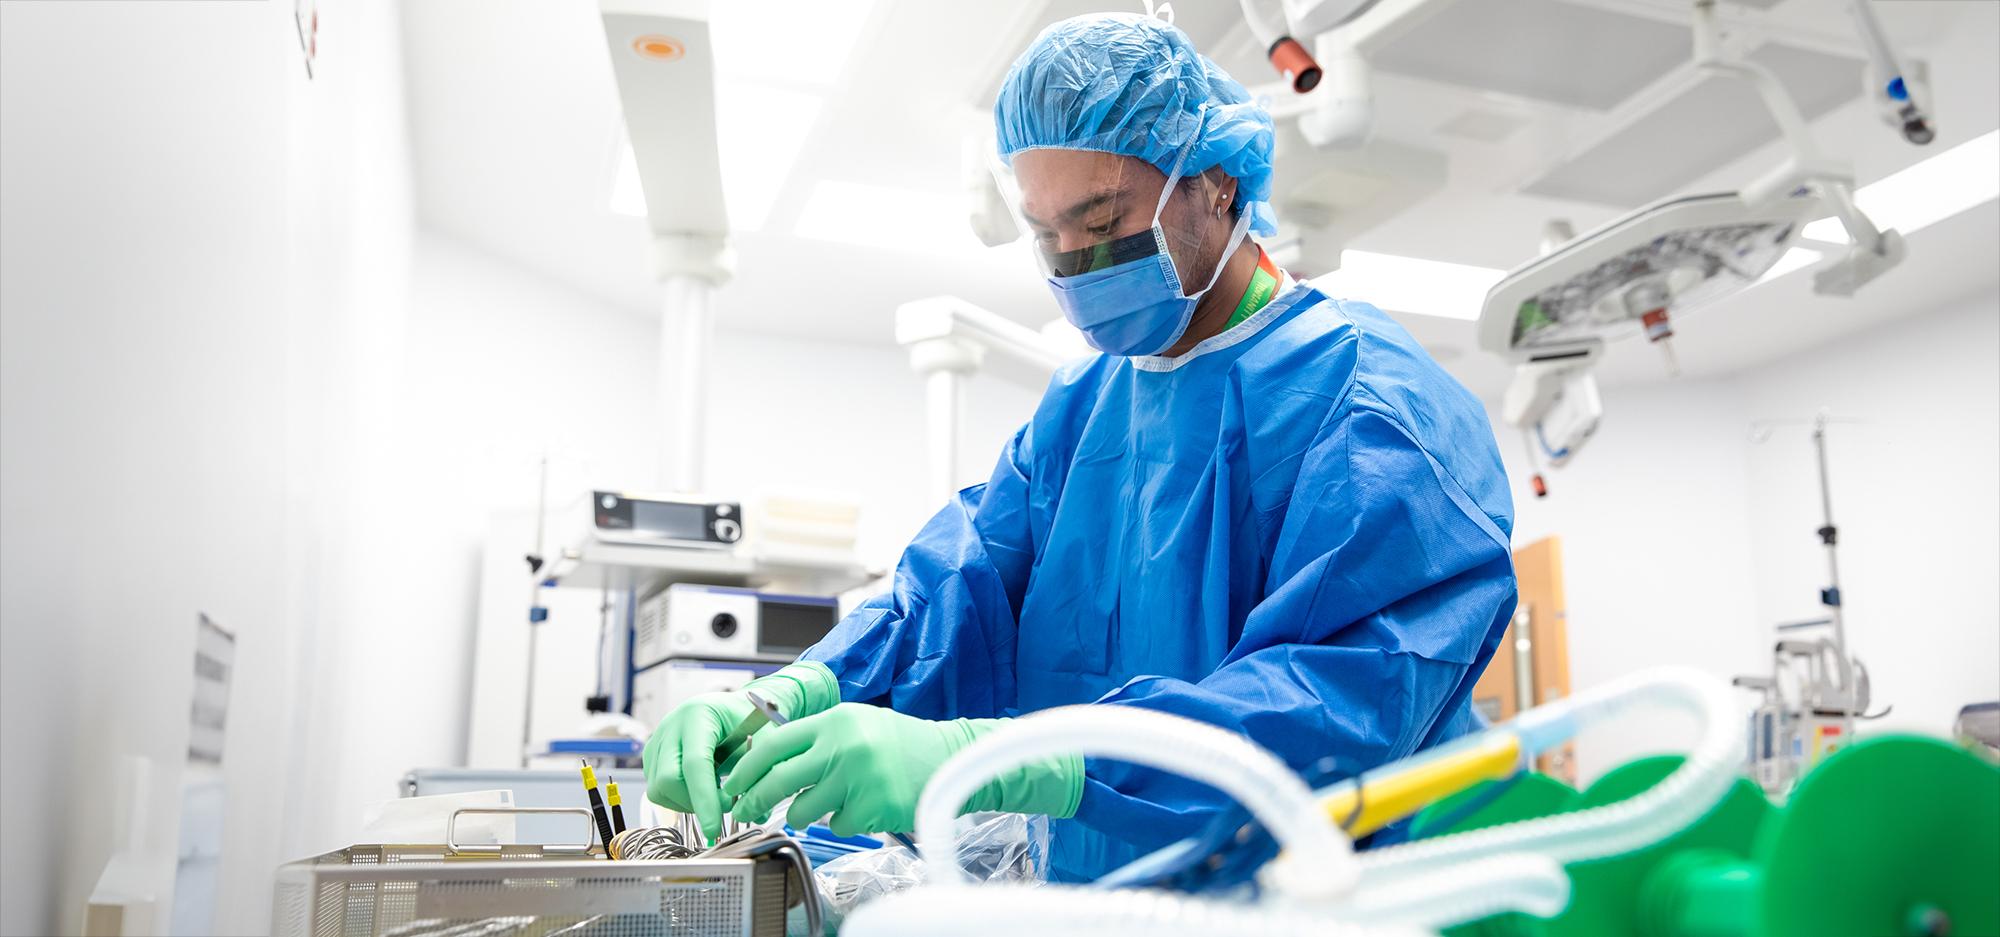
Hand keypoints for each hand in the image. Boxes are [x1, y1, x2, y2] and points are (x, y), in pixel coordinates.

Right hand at [642, 662, 839, 842]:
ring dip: (687, 803)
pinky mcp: (652, 756)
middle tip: (725, 806)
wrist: (733, 709)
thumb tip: (758, 813)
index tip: (714, 827)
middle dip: (695, 803)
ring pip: (659, 789)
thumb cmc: (747, 722)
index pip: (695, 764)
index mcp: (698, 715)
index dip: (704, 799)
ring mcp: (657, 741)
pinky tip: (702, 788)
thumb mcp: (761, 739)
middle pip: (667, 779)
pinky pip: (657, 790)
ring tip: (714, 794)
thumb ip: (759, 773)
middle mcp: (670, 726)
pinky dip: (680, 799)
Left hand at [722, 703, 1083, 836]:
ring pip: (801, 810)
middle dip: (754, 800)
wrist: (950, 759)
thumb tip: (767, 758)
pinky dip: (843, 822)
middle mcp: (842, 746)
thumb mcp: (857, 723)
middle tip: (746, 810)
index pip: (773, 744)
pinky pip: (835, 826)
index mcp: (835, 721)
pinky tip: (862, 806)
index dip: (746, 768)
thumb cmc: (902, 743)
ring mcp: (856, 778)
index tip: (733, 784)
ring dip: (804, 814)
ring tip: (825, 804)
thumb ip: (817, 737)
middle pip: (776, 780)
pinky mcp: (870, 807)